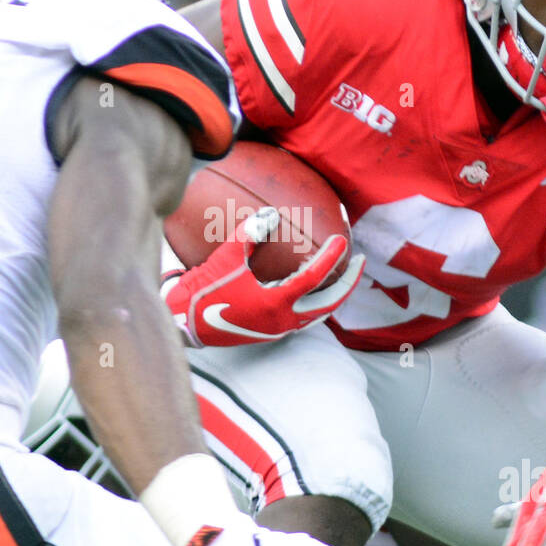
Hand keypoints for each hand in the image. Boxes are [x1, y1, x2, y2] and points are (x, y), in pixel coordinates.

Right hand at [163, 207, 364, 345]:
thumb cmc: (204, 291)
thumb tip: (270, 215)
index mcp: (276, 305)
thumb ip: (248, 234)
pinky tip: (311, 284)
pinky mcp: (270, 330)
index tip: (342, 241)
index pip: (314, 279)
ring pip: (318, 315)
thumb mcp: (225, 258)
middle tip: (359, 261)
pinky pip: (303, 316)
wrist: (186, 323)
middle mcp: (283, 321)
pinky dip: (314, 300)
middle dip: (348, 283)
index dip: (331, 258)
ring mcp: (278, 329)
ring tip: (342, 275)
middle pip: (329, 305)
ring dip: (334, 295)